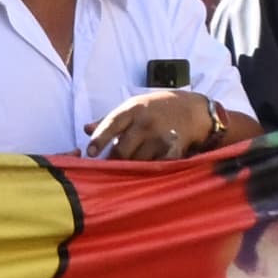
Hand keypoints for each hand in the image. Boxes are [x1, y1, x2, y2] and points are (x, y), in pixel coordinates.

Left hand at [84, 90, 208, 160]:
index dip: (99, 139)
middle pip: (122, 150)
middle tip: (109, 168)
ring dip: (131, 167)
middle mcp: (145, 123)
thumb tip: (86, 129)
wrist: (192, 109)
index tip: (90, 153)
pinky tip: (145, 171)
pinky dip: (148, 171)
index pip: (111, 124)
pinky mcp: (173, 150)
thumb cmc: (157, 108)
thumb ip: (110, 119)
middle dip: (114, 161)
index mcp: (132, 110)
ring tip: (130, 166)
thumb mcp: (133, 106)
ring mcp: (160, 137)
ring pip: (137, 161)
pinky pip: (155, 166)